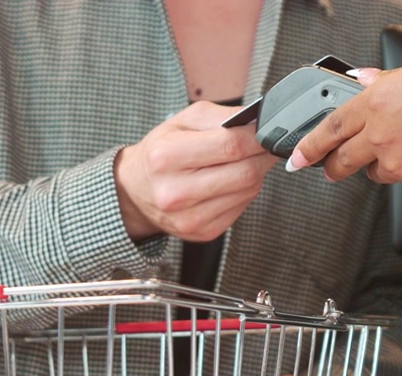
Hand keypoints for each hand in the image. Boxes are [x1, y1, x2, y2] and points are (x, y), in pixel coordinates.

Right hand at [114, 101, 277, 240]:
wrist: (136, 190)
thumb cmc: (161, 152)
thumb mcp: (183, 121)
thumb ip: (222, 116)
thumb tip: (260, 120)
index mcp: (165, 157)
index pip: (230, 145)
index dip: (257, 136)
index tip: (266, 129)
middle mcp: (174, 192)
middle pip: (244, 172)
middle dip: (262, 155)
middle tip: (264, 144)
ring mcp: (189, 218)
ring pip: (248, 191)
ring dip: (254, 173)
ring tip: (241, 162)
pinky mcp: (202, 233)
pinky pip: (242, 207)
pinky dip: (244, 191)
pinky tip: (230, 182)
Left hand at [287, 53, 401, 196]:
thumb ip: (394, 79)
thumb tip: (370, 80)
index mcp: (380, 102)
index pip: (331, 126)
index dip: (310, 143)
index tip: (298, 155)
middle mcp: (382, 136)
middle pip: (342, 158)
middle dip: (331, 165)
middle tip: (327, 168)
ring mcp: (398, 164)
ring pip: (376, 171)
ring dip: (379, 166)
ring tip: (401, 154)